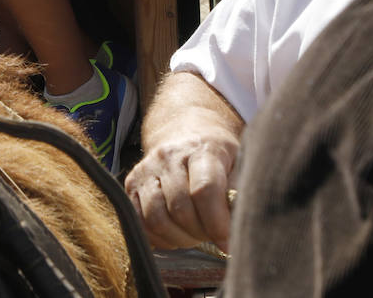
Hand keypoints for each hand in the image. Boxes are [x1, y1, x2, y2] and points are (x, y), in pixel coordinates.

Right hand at [125, 118, 239, 249]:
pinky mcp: (131, 183)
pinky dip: (159, 238)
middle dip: (200, 234)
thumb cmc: (217, 154)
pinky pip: (140, 221)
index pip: (205, 190)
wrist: (186, 130)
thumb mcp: (239, 162)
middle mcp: (169, 155)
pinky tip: (176, 234)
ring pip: (156, 218)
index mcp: (201, 148)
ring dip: (179, 239)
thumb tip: (239, 227)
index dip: (218, 224)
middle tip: (212, 237)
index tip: (228, 242)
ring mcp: (146, 168)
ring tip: (194, 236)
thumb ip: (241, 191)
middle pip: (181, 209)